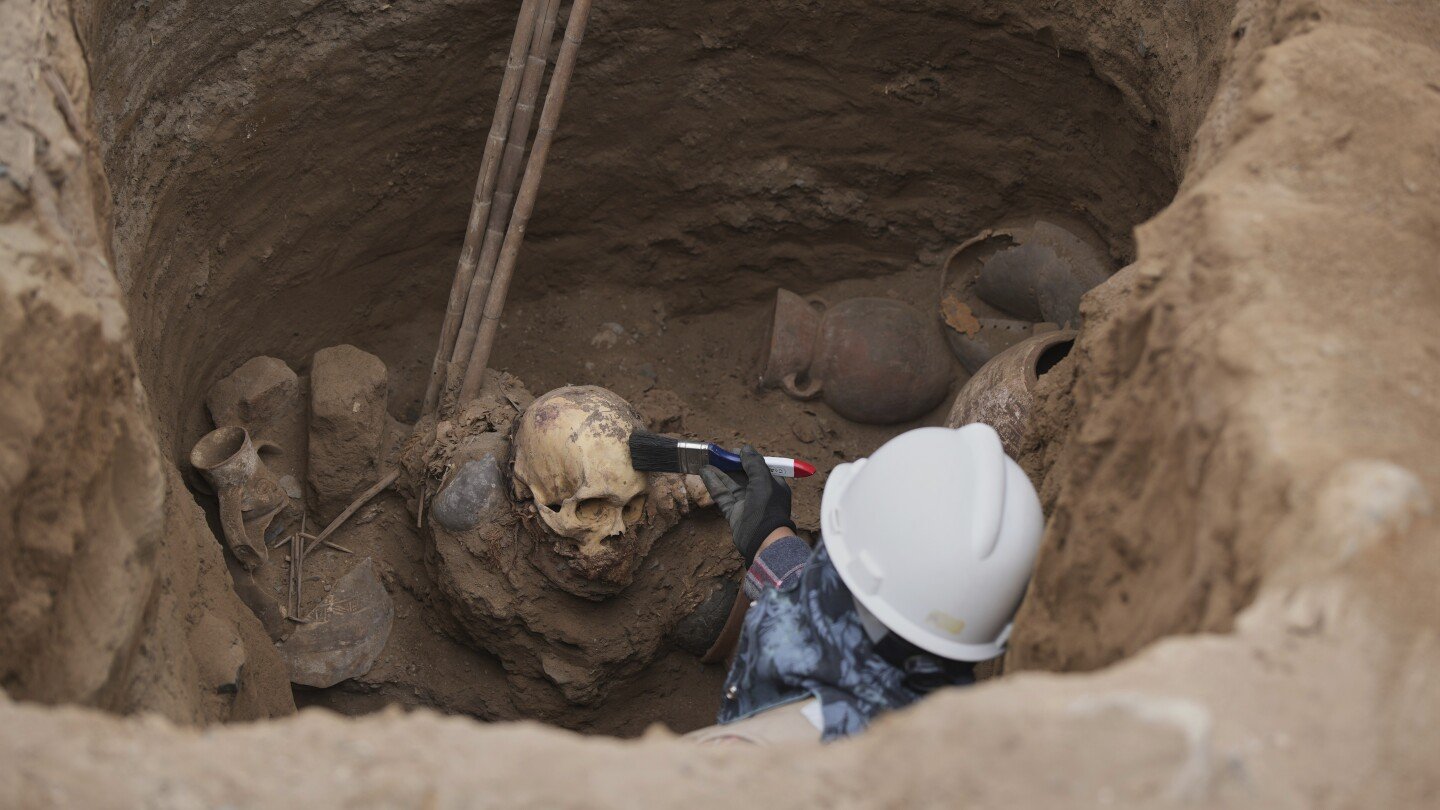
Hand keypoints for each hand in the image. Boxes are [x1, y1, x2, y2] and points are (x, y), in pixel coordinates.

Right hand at [699, 446, 795, 566]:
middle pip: (742, 476)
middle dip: (729, 466)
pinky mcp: (734, 514)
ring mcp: (746, 505)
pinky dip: (714, 485)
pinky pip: (723, 497)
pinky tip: (705, 474)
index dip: (746, 459)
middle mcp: (760, 494)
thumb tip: (745, 449)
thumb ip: (754, 463)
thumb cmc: (767, 507)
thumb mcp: (763, 480)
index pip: (758, 468)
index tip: (732, 452)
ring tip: (705, 463)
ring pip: (731, 486)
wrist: (763, 539)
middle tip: (715, 456)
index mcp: (772, 485)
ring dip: (719, 474)